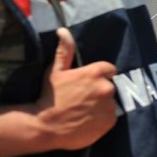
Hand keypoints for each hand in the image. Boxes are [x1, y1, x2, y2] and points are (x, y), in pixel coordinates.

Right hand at [35, 28, 117, 149]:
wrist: (46, 126)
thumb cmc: (50, 96)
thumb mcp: (55, 71)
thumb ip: (64, 51)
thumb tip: (63, 30)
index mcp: (95, 72)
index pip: (109, 69)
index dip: (98, 75)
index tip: (87, 83)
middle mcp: (106, 88)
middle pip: (109, 86)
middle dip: (99, 90)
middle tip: (83, 98)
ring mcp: (109, 106)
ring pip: (110, 102)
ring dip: (102, 105)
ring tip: (84, 110)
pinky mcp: (110, 121)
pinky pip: (110, 117)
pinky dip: (102, 118)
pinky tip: (88, 120)